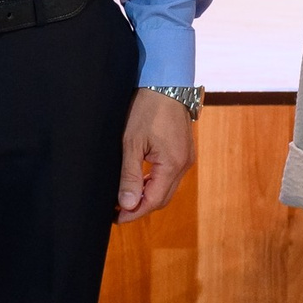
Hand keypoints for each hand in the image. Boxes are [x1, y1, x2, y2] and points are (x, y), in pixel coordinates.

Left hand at [116, 90, 194, 221]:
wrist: (165, 84)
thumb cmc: (146, 109)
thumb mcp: (131, 143)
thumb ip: (129, 175)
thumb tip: (127, 204)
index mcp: (173, 164)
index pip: (154, 201)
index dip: (135, 212)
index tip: (116, 219)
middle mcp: (184, 165)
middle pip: (163, 198)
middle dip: (140, 208)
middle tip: (118, 213)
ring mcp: (186, 158)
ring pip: (167, 188)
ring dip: (147, 196)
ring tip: (124, 199)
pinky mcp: (183, 152)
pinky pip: (169, 176)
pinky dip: (154, 183)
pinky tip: (139, 182)